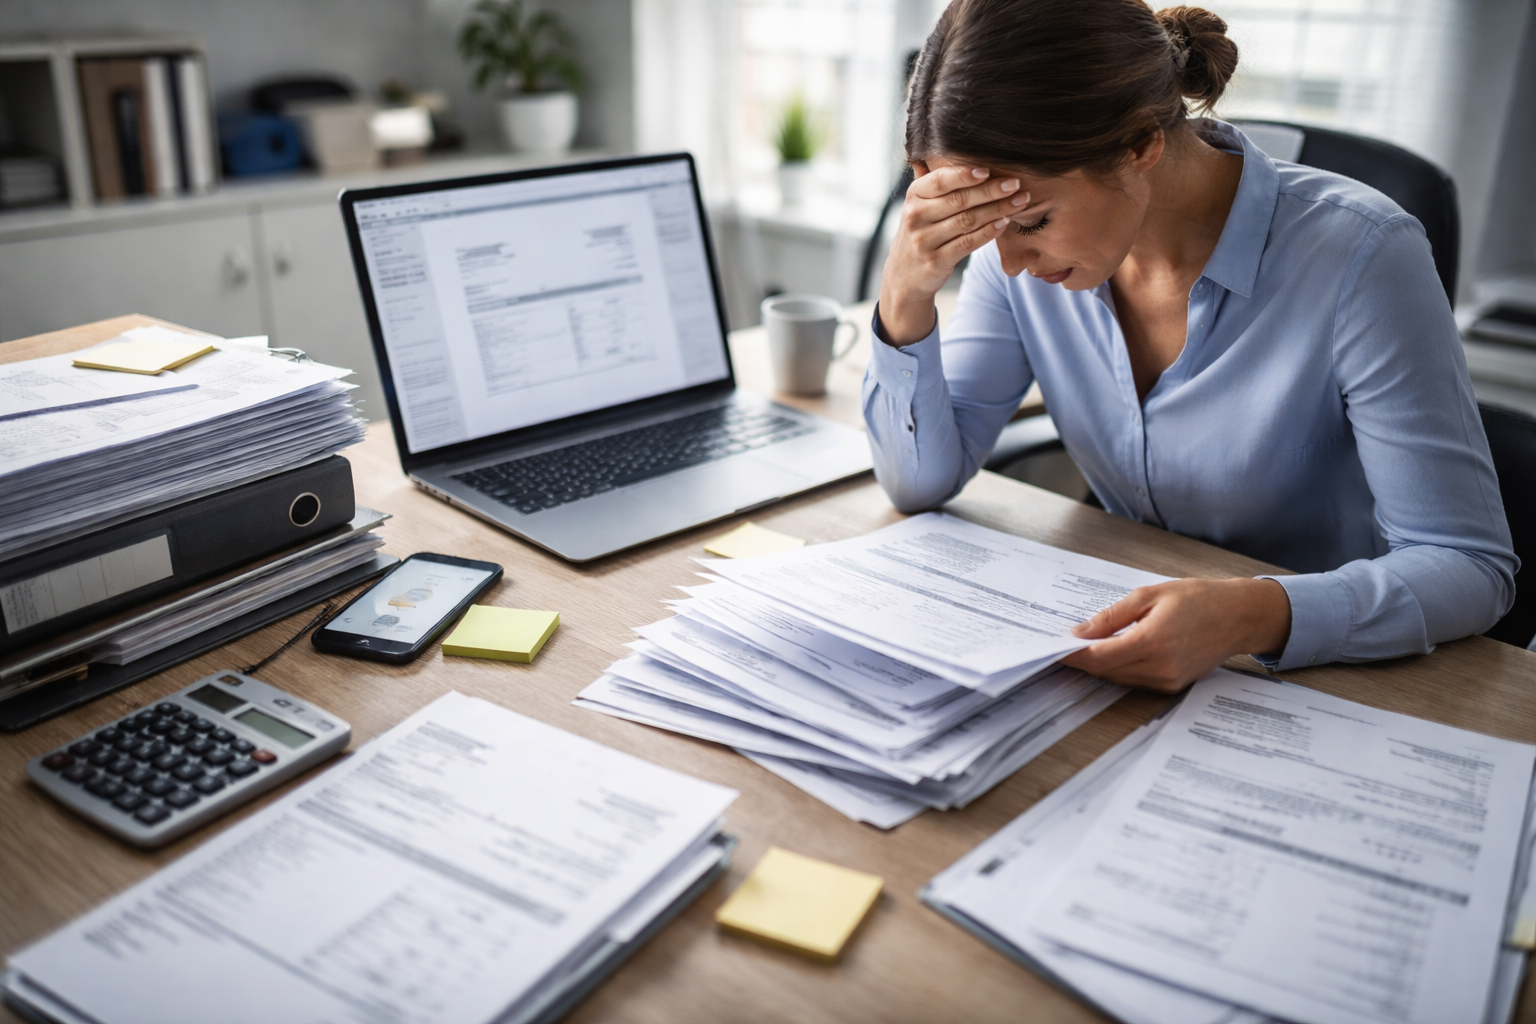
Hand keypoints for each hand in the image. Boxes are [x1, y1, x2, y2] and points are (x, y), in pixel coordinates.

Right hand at [877, 163, 1031, 344]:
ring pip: (967, 221)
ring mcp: (924, 240)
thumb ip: (934, 182)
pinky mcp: (936, 261)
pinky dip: (988, 232)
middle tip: (1015, 184)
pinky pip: (967, 243)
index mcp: (914, 196)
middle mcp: (916, 216)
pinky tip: (1004, 223)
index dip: (965, 174)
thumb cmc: (921, 232)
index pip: (941, 180)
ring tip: (1019, 202)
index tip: (989, 170)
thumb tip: (948, 146)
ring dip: (997, 210)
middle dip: (991, 191)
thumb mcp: (919, 205)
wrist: (903, 275)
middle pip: (959, 200)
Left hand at [1060, 577, 1291, 692]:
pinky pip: (1135, 681)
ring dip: (1100, 665)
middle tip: (1063, 645)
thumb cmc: (1198, 599)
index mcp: (1151, 642)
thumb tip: (1080, 632)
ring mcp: (1167, 681)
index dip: (1072, 655)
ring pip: (1118, 678)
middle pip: (1104, 671)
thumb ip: (1111, 616)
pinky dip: (1120, 668)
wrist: (1239, 617)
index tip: (1053, 648)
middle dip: (1082, 659)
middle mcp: (1159, 668)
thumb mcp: (1149, 596)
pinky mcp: (1173, 686)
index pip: (1098, 657)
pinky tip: (1116, 651)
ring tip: (1086, 646)